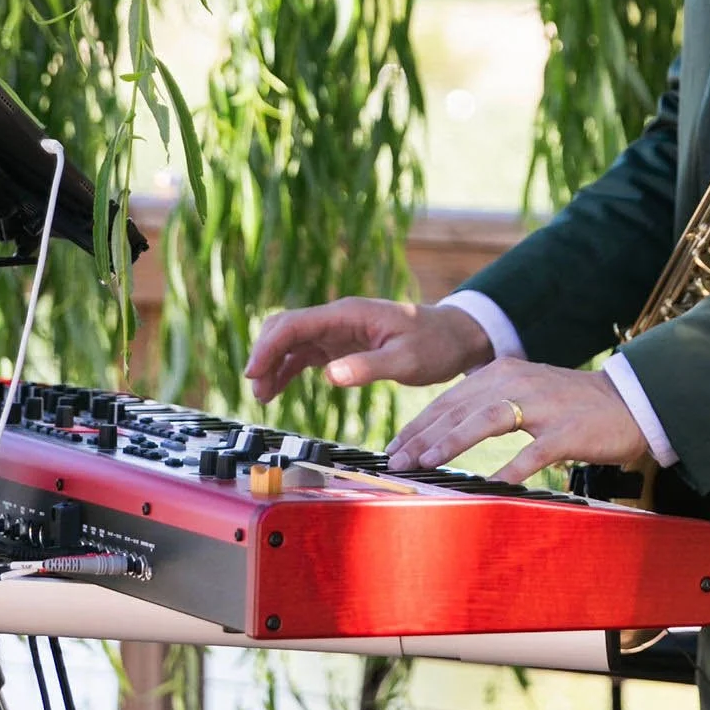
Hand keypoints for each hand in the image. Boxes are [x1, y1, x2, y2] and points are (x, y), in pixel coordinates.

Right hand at [245, 297, 490, 403]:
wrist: (456, 337)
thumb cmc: (435, 345)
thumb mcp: (407, 360)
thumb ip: (368, 367)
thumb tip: (329, 375)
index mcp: (349, 314)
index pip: (296, 323)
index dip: (269, 346)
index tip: (253, 372)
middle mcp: (338, 318)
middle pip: (286, 328)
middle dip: (265, 354)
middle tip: (255, 388)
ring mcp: (338, 330)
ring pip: (291, 342)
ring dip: (273, 365)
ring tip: (262, 396)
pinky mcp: (342, 345)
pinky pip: (305, 354)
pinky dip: (287, 370)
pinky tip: (276, 390)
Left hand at [387, 359, 647, 488]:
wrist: (629, 402)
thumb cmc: (569, 406)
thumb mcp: (522, 393)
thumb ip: (485, 405)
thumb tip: (440, 431)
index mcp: (501, 373)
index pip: (448, 400)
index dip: (417, 424)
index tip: (392, 449)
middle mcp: (517, 382)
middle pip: (459, 408)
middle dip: (423, 436)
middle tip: (396, 462)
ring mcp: (543, 406)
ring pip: (487, 420)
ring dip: (453, 442)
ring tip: (427, 463)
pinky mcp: (567, 430)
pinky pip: (534, 452)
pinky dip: (511, 468)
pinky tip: (492, 485)